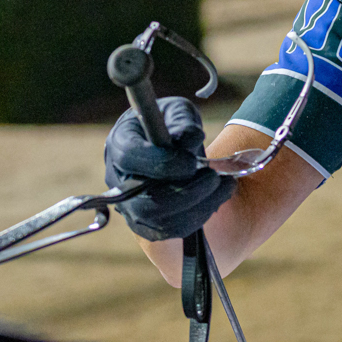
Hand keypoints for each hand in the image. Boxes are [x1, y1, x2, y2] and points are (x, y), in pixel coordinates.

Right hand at [103, 96, 234, 241]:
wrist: (169, 146)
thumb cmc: (169, 124)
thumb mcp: (177, 111)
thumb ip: (183, 121)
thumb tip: (191, 137)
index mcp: (119, 143)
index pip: (130, 158)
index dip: (160, 163)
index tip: (191, 162)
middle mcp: (118, 180)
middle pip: (143, 201)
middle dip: (185, 193)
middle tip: (214, 178)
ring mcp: (129, 206)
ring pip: (159, 221)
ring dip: (197, 207)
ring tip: (224, 186)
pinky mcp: (145, 224)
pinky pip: (170, 230)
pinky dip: (198, 217)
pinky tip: (217, 197)